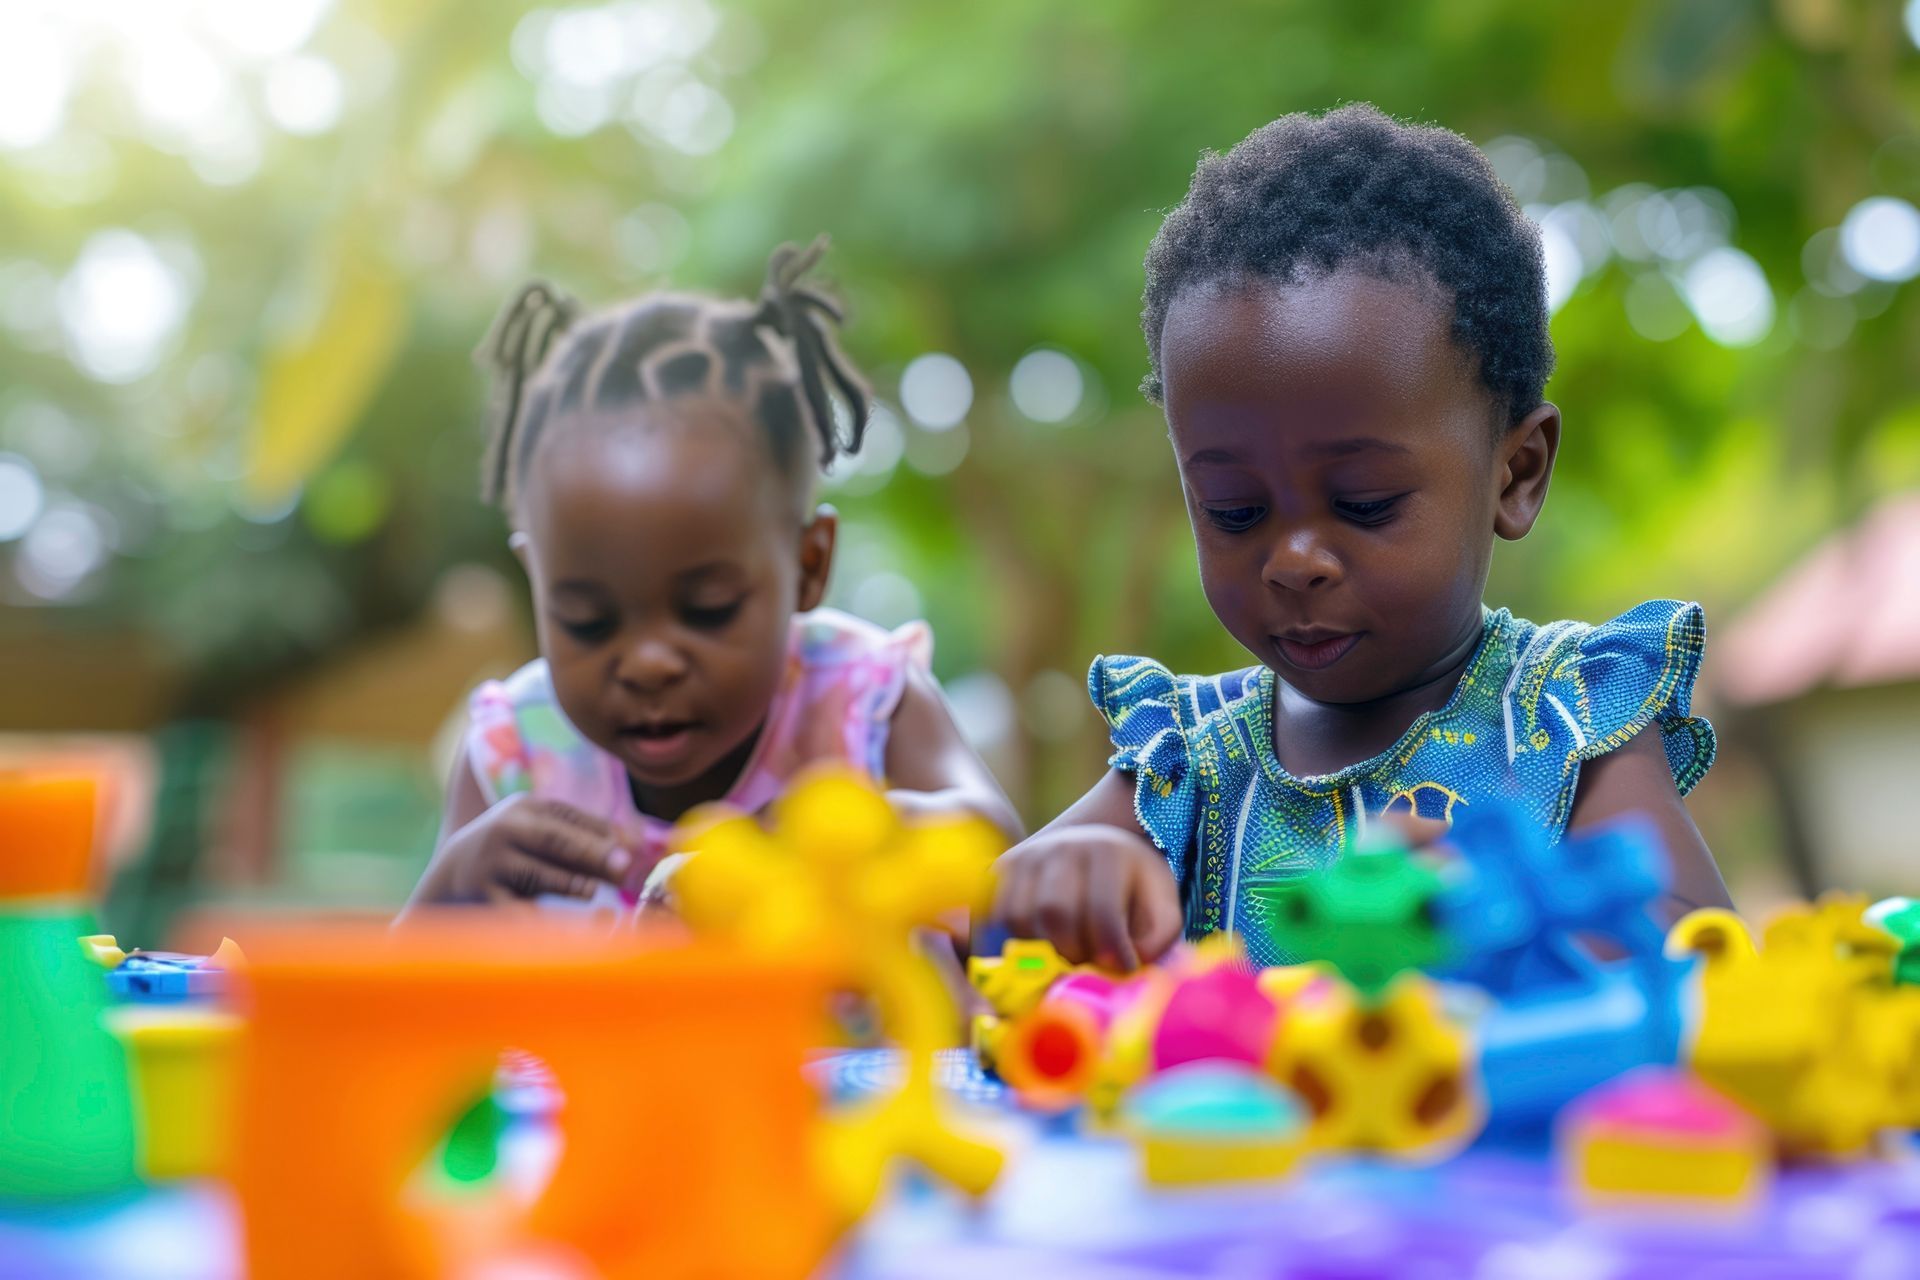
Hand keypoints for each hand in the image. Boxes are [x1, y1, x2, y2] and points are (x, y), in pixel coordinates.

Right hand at [424, 795, 635, 904]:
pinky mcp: (483, 897)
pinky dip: (540, 921)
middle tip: (624, 867)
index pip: (568, 818)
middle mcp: (506, 830)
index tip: (632, 852)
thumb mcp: (540, 834)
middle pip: (554, 840)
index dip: (602, 835)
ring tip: (593, 892)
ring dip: (569, 884)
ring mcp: (492, 863)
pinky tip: (562, 931)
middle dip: (592, 853)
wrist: (451, 873)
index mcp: (526, 808)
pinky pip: (515, 911)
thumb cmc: (517, 853)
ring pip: (536, 874)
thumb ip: (582, 837)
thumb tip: (633, 847)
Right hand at [989, 824, 1182, 970]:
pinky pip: (999, 914)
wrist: (1104, 856)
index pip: (1102, 910)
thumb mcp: (1162, 911)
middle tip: (1091, 962)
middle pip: (1055, 912)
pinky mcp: (1004, 868)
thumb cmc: (1137, 892)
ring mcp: (1029, 854)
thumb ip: (1155, 940)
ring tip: (1069, 951)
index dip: (1112, 951)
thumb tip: (1119, 968)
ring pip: (1021, 917)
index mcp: (1108, 851)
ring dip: (1043, 948)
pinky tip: (1045, 942)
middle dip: (1074, 951)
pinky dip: (1019, 939)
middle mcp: (1063, 844)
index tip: (1123, 969)